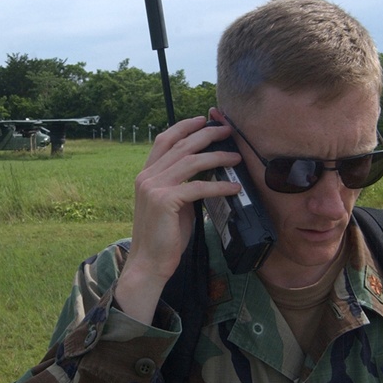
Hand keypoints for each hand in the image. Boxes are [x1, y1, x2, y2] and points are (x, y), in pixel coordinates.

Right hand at [115, 115, 241, 323]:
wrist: (148, 262)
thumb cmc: (163, 236)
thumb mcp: (170, 203)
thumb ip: (181, 185)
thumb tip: (205, 172)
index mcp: (146, 174)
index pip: (164, 140)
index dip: (184, 126)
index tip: (202, 119)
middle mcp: (147, 176)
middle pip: (181, 145)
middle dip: (206, 135)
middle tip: (227, 131)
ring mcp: (154, 187)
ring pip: (191, 161)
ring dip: (217, 156)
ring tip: (236, 156)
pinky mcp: (165, 201)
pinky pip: (198, 186)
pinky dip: (219, 185)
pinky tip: (234, 186)